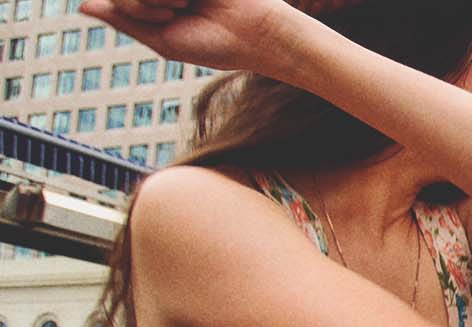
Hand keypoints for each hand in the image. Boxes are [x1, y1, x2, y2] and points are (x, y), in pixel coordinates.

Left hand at [81, 0, 310, 72]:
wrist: (256, 33)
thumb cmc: (215, 44)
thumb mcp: (163, 40)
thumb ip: (123, 20)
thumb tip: (81, 6)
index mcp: (156, 6)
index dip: (128, 3)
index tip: (158, 19)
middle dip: (139, 0)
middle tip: (170, 11)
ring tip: (180, 3)